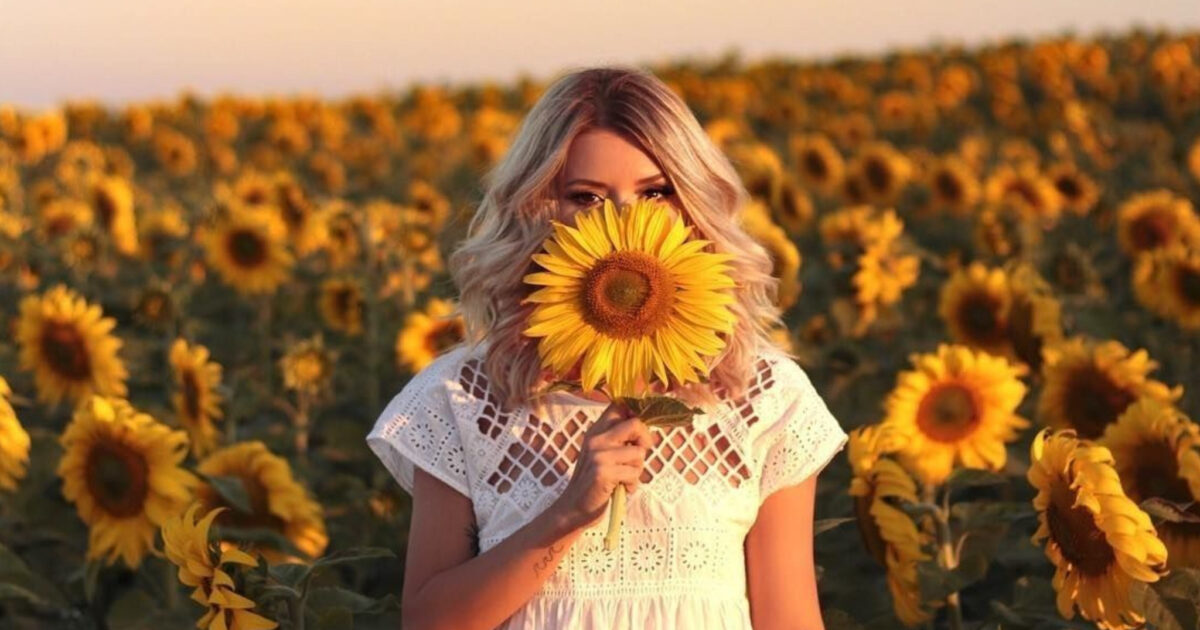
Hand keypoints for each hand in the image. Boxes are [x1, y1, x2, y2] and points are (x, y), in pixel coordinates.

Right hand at [550, 399, 652, 532]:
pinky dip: (632, 484)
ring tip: (623, 478)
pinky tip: (620, 488)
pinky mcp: (602, 472)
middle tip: (638, 457)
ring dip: (637, 470)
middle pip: (636, 424)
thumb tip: (646, 429)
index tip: (638, 432)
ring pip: (639, 453)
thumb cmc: (595, 482)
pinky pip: (634, 473)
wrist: (574, 508)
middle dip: (645, 441)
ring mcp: (598, 454)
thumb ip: (619, 439)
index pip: (619, 405)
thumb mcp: (603, 454)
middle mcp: (596, 438)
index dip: (636, 413)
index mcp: (596, 431)